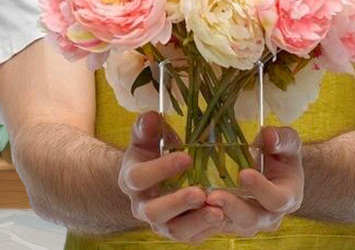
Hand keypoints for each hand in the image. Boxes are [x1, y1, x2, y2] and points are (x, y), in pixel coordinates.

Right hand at [118, 111, 226, 243]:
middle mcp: (141, 206)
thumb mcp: (147, 138)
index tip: (186, 158)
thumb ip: (147, 127)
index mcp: (131, 180)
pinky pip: (191, 237)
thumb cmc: (151, 153)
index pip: (140, 177)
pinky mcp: (177, 232)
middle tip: (200, 193)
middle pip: (154, 211)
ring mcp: (159, 223)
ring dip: (196, 222)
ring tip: (218, 212)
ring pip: (175, 230)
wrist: (150, 180)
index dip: (161, 169)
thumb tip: (152, 117)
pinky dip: (207, 230)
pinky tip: (223, 218)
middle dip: (178, 203)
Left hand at [205, 126, 304, 237]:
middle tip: (214, 196)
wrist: (273, 173)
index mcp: (286, 198)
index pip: (276, 199)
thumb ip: (283, 139)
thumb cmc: (282, 156)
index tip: (244, 174)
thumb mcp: (289, 143)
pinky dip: (200, 217)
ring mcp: (245, 222)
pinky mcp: (227, 223)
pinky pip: (213, 224)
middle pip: (250, 219)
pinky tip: (187, 204)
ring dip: (212, 215)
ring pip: (229, 224)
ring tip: (198, 201)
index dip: (261, 189)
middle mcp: (267, 216)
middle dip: (231, 208)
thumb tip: (269, 135)